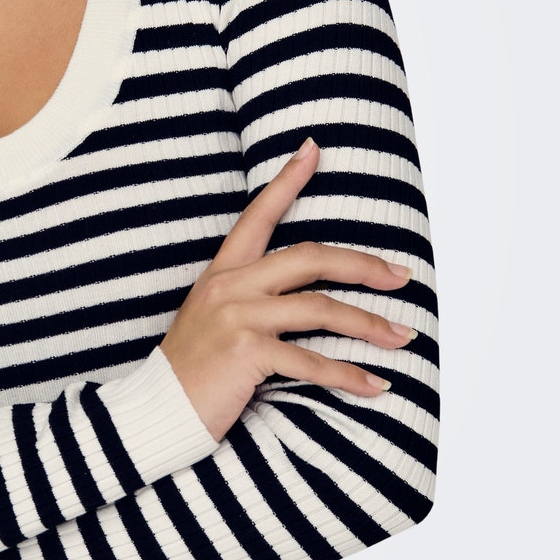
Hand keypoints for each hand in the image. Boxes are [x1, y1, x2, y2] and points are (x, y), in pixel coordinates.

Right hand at [159, 136, 415, 440]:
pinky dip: (349, 375)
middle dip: (363, 265)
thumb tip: (304, 298)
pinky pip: (310, 361)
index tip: (313, 149)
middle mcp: (229, 286)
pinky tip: (376, 384)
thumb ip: (248, 299)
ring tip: (402, 338)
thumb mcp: (212, 319)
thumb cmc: (192, 370)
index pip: (257, 216)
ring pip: (320, 308)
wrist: (156, 410)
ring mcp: (236, 317)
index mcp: (222, 273)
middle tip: (402, 276)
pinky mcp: (244, 352)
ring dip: (369, 325)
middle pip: (310, 257)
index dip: (287, 180)